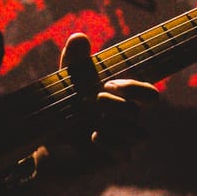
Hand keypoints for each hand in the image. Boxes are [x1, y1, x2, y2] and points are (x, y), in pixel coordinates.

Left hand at [53, 32, 161, 171]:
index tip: (109, 84)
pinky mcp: (115, 159)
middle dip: (115, 105)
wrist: (47, 140)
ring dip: (116, 127)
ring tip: (94, 123)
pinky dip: (111, 144)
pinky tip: (93, 136)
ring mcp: (123, 140)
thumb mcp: (68, 81)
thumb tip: (79, 37)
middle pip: (137, 111)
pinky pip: (127, 155)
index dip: (136, 88)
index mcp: (123, 99)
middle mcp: (127, 119)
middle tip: (93, 101)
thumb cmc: (64, 107)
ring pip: (140, 135)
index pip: (148, 94)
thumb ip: (74, 60)